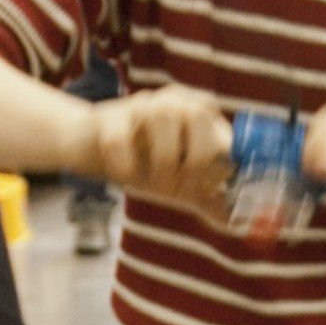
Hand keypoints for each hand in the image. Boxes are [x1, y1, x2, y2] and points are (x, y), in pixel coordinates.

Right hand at [88, 87, 231, 212]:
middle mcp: (172, 102)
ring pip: (162, 117)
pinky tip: (126, 177)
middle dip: (196, 160)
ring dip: (163, 161)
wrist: (88, 146)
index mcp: (198, 112)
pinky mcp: (107, 120)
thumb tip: (237, 222)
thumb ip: (210, 199)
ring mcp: (139, 107)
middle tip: (183, 188)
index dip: (224, 162)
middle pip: (198, 115)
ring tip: (155, 185)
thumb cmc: (143, 162)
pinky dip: (125, 167)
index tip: (211, 190)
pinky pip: (120, 140)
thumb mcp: (181, 181)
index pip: (225, 128)